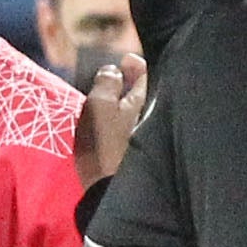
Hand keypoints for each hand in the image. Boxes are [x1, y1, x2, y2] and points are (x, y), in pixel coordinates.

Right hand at [74, 53, 145, 188]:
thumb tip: (114, 69)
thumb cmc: (104, 142)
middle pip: (140, 95)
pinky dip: (116, 121)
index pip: (145, 76)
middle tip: (117, 73)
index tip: (127, 57)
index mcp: (140, 103)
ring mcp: (137, 139)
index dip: (136, 65)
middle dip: (130, 83)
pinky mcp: (126, 156)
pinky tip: (104, 123)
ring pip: (131, 113)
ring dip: (121, 102)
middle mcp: (146, 119)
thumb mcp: (100, 105)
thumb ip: (106, 83)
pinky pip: (122, 130)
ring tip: (107, 95)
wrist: (106, 189)